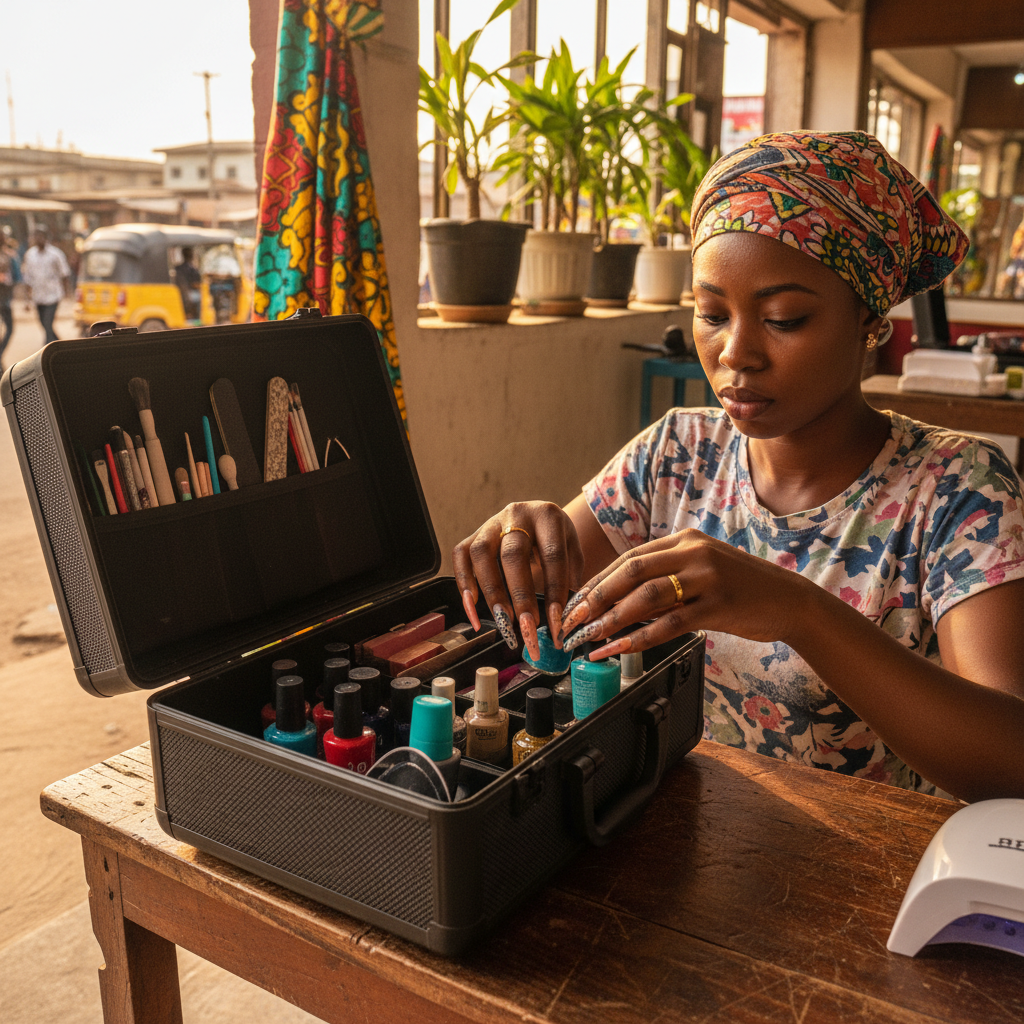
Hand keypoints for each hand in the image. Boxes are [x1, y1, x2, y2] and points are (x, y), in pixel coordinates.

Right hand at [452, 501, 584, 659]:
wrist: (538, 518)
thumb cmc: (557, 541)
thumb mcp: (574, 552)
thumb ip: (571, 580)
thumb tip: (563, 618)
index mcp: (549, 517)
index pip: (553, 555)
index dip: (555, 590)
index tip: (556, 622)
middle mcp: (517, 515)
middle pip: (513, 555)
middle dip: (520, 595)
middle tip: (527, 626)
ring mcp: (491, 523)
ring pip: (481, 554)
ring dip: (491, 592)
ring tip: (503, 621)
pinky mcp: (473, 534)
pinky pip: (460, 555)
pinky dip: (464, 583)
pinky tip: (473, 608)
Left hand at [558, 529, 810, 658]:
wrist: (789, 600)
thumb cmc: (742, 588)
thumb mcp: (702, 570)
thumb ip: (667, 577)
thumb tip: (620, 599)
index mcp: (685, 540)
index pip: (630, 558)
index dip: (599, 580)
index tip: (576, 601)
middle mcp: (693, 552)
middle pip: (631, 572)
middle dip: (596, 597)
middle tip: (573, 619)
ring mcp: (706, 577)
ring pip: (646, 596)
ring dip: (612, 619)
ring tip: (590, 637)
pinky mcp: (718, 606)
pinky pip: (670, 624)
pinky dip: (640, 638)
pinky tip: (620, 649)